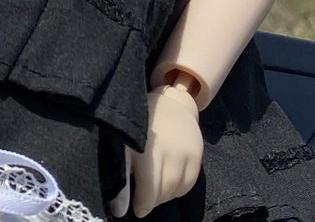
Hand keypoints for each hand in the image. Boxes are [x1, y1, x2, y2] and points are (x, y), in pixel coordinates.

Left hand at [108, 85, 202, 217]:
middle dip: (148, 201)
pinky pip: (186, 186)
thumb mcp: (124, 146)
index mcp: (143, 144)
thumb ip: (122, 178)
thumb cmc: (140, 128)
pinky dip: (176, 190)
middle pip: (160, 192)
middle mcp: (166, 147)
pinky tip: (166, 180)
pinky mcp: (196, 155)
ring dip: (162, 197)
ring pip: (173, 191)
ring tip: (152, 189)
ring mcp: (183, 151)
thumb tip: (118, 209)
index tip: (123, 211)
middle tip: (140, 198)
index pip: (146, 186)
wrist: (170, 104)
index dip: (139, 202)